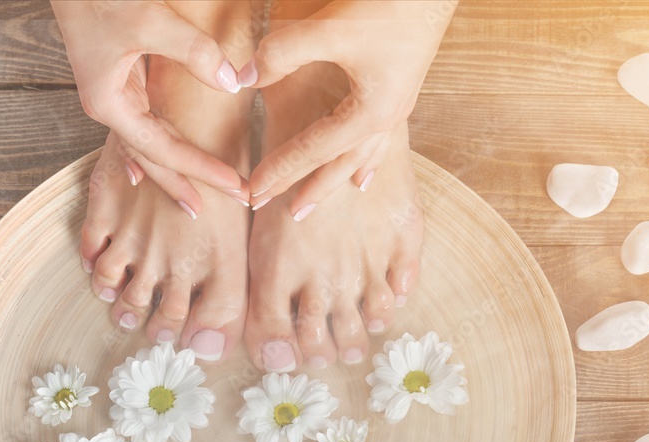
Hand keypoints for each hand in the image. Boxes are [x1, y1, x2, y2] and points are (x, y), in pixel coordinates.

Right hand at [51, 0, 247, 213]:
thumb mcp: (150, 20)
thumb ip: (194, 52)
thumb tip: (231, 82)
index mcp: (109, 104)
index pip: (164, 151)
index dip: (201, 169)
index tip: (235, 184)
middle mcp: (109, 108)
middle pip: (154, 159)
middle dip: (191, 183)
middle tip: (234, 200)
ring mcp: (114, 96)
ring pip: (150, 145)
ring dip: (178, 169)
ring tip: (202, 196)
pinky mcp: (123, 81)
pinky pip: (148, 124)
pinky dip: (162, 146)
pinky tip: (158, 169)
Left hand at [238, 0, 456, 218]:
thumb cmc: (389, 5)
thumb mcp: (330, 28)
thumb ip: (283, 53)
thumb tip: (247, 77)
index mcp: (369, 114)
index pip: (313, 150)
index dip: (281, 170)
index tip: (254, 191)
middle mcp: (386, 119)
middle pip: (340, 165)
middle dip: (311, 189)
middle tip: (287, 214)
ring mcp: (397, 106)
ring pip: (363, 157)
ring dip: (338, 179)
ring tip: (323, 199)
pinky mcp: (401, 89)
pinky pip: (381, 139)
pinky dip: (367, 159)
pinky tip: (366, 169)